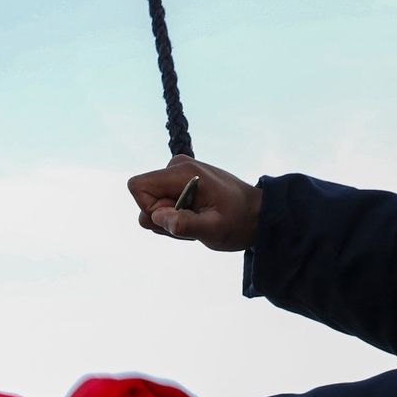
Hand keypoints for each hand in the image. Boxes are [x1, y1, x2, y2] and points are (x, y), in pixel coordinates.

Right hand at [127, 155, 262, 250]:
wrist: (258, 214)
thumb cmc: (239, 222)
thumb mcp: (214, 230)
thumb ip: (184, 224)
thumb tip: (156, 217)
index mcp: (182, 172)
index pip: (138, 186)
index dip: (150, 209)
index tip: (178, 218)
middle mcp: (177, 166)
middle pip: (144, 198)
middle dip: (163, 218)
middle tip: (194, 223)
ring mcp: (178, 173)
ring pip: (153, 204)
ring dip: (171, 219)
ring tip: (199, 220)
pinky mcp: (181, 181)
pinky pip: (163, 203)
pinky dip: (177, 216)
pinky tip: (198, 217)